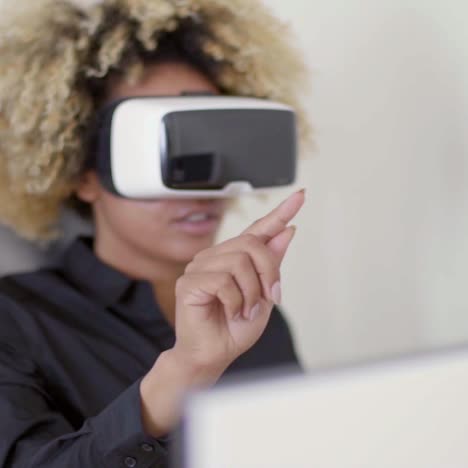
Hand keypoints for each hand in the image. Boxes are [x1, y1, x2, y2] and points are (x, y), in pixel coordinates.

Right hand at [140, 189, 304, 436]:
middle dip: (269, 272)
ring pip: (239, 262)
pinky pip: (224, 281)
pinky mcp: (189, 281)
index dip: (280, 212)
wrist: (214, 355)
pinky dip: (236, 301)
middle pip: (252, 244)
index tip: (300, 196)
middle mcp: (216, 256)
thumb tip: (287, 231)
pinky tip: (230, 311)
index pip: (259, 229)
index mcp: (235, 258)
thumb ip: (272, 264)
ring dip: (252, 292)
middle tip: (270, 297)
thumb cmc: (235, 328)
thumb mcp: (265, 295)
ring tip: (246, 310)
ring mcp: (200, 266)